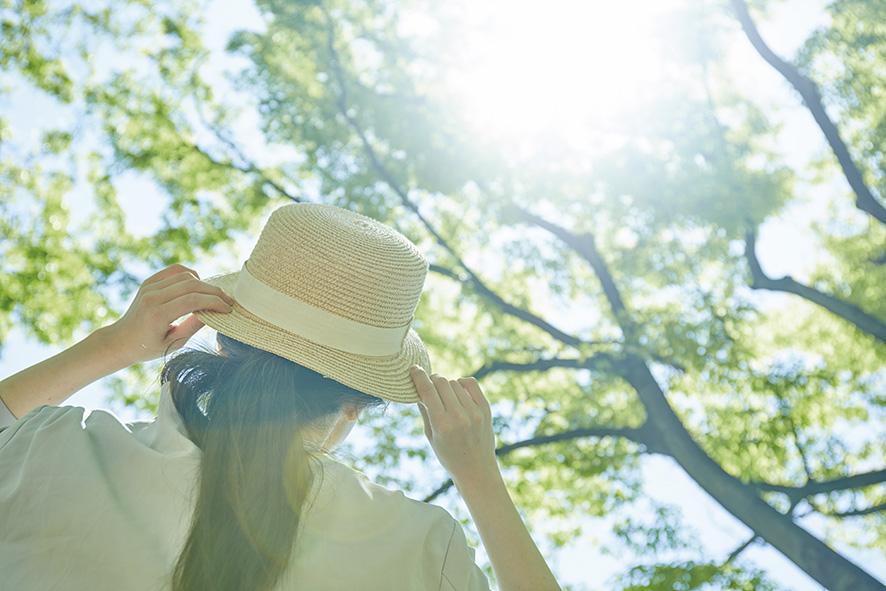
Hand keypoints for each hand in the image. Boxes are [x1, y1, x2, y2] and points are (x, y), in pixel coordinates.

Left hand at [105, 263, 234, 364]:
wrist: (121, 340)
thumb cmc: (148, 347)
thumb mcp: (174, 344)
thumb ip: (193, 326)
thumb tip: (213, 312)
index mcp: (157, 314)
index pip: (193, 300)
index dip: (215, 302)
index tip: (228, 309)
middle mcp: (152, 296)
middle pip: (192, 285)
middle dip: (214, 292)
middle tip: (228, 301)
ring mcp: (149, 286)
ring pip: (186, 275)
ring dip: (204, 284)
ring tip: (214, 296)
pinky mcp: (149, 282)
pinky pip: (175, 271)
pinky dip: (191, 275)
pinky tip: (198, 286)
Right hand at [409, 365, 497, 483]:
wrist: (476, 470)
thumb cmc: (449, 456)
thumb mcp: (431, 436)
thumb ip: (425, 411)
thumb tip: (418, 389)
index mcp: (442, 425)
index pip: (427, 391)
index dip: (418, 377)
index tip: (413, 369)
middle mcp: (459, 416)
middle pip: (441, 382)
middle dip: (432, 380)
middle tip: (429, 386)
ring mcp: (474, 412)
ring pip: (455, 382)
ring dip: (446, 385)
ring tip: (444, 396)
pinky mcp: (485, 409)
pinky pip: (471, 383)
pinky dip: (461, 383)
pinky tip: (458, 392)